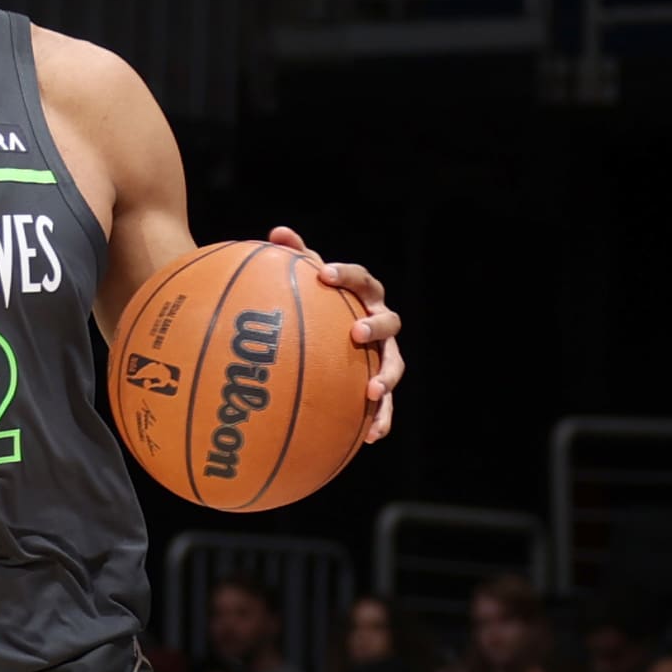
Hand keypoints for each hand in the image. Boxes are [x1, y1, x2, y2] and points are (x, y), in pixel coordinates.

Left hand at [269, 225, 403, 442]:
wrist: (334, 334)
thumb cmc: (318, 304)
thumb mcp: (305, 281)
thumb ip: (295, 257)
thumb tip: (276, 234)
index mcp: (365, 295)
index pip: (360, 280)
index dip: (345, 275)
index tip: (323, 274)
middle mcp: (381, 323)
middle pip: (388, 321)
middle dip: (374, 325)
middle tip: (356, 332)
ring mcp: (385, 355)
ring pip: (395, 365)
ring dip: (386, 377)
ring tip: (372, 391)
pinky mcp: (380, 386)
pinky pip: (384, 405)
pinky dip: (381, 419)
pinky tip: (369, 438)